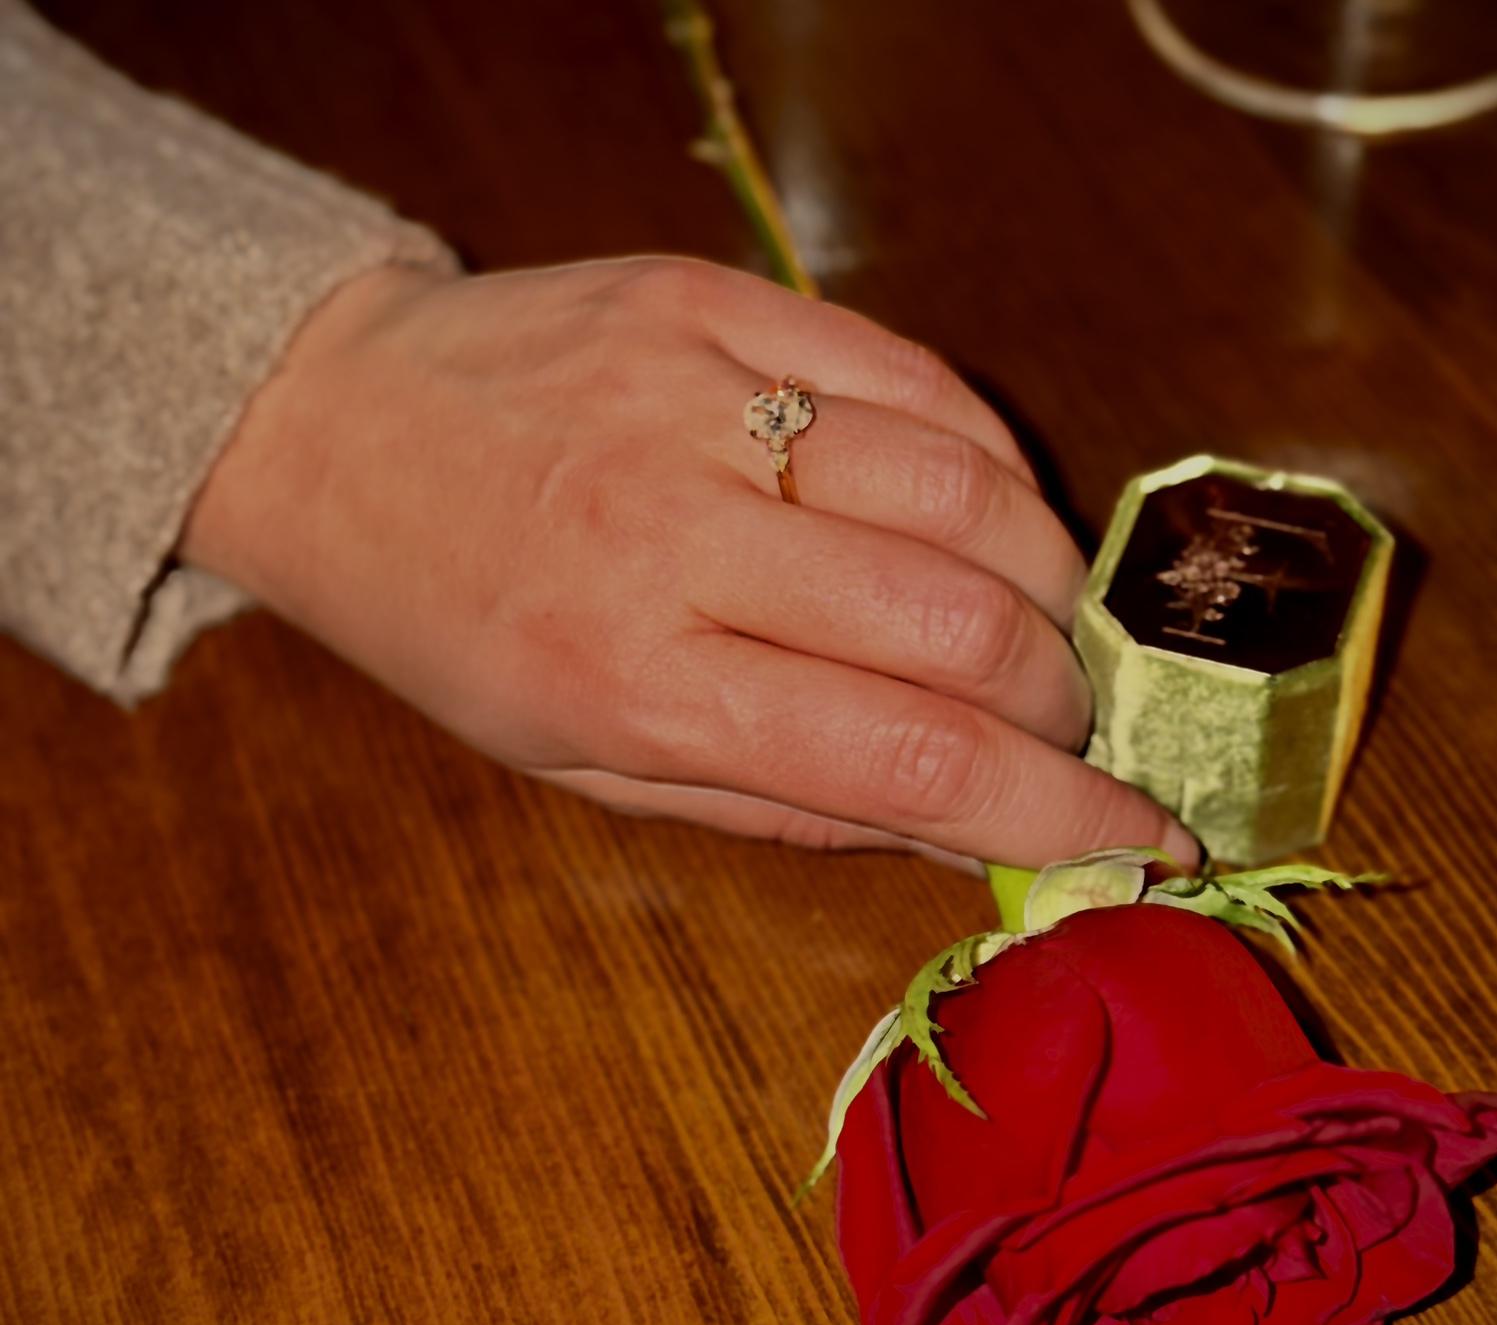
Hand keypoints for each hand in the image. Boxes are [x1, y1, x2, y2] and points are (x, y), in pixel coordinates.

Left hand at [183, 257, 1195, 869]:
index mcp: (635, 683)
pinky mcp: (712, 297)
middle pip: (962, 620)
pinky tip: (980, 510)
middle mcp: (675, 534)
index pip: (908, 762)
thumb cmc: (457, 624)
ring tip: (1027, 620)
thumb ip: (782, 804)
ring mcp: (698, 395)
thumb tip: (964, 828)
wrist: (335, 427)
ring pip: (966, 484)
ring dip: (1043, 576)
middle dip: (1059, 695)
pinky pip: (916, 374)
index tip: (1148, 841)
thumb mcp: (588, 766)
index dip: (1058, 813)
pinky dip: (986, 459)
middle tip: (1055, 719)